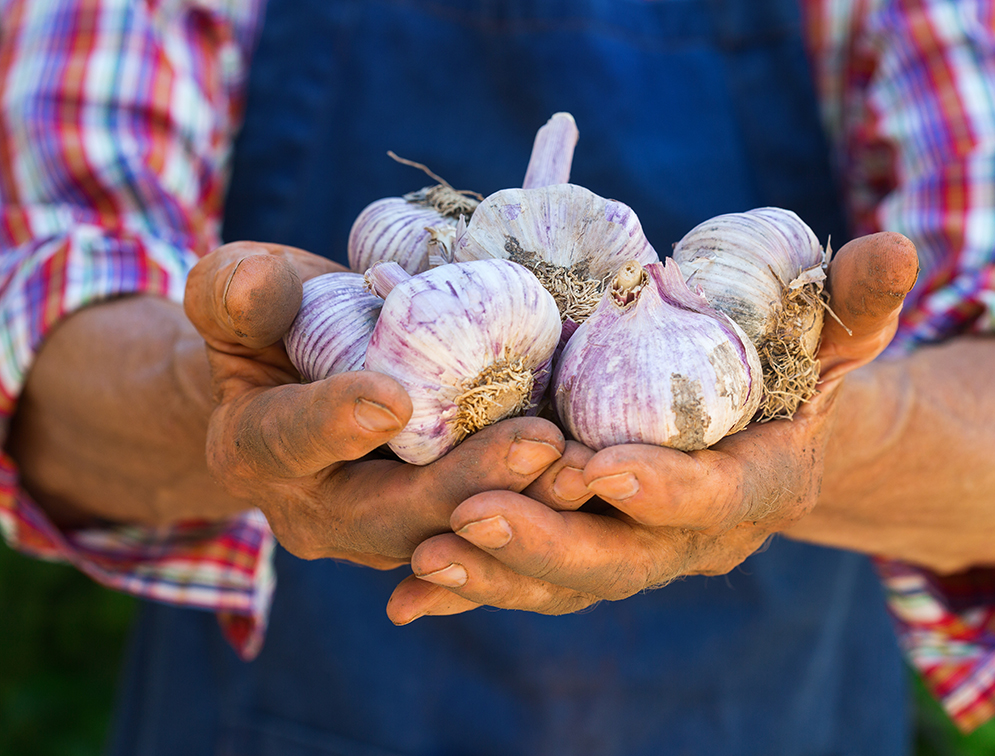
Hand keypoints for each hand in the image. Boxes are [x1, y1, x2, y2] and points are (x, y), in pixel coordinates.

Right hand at [184, 242, 568, 567]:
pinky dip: (540, 505)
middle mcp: (322, 510)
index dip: (336, 422)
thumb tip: (258, 285)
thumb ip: (235, 290)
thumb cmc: (272, 325)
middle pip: (394, 514)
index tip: (392, 401)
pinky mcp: (443, 524)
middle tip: (536, 444)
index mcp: (258, 450)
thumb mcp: (238, 295)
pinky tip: (594, 474)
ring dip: (523, 506)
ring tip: (582, 468)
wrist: (306, 377)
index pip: (291, 440)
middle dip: (466, 485)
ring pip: (455, 534)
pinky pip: (492, 528)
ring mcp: (387, 530)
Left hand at [386, 232, 918, 618]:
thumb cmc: (792, 368)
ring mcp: (636, 553)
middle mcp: (693, 537)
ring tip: (424, 557)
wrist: (761, 428)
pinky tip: (407, 592)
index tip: (599, 470)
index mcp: (756, 485)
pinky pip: (528, 580)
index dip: (664, 491)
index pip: (716, 500)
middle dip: (551, 545)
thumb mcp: (830, 331)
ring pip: (566, 584)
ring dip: (496, 576)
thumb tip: (897, 244)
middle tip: (475, 514)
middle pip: (623, 560)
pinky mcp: (585, 551)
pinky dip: (472, 588)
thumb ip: (854, 299)